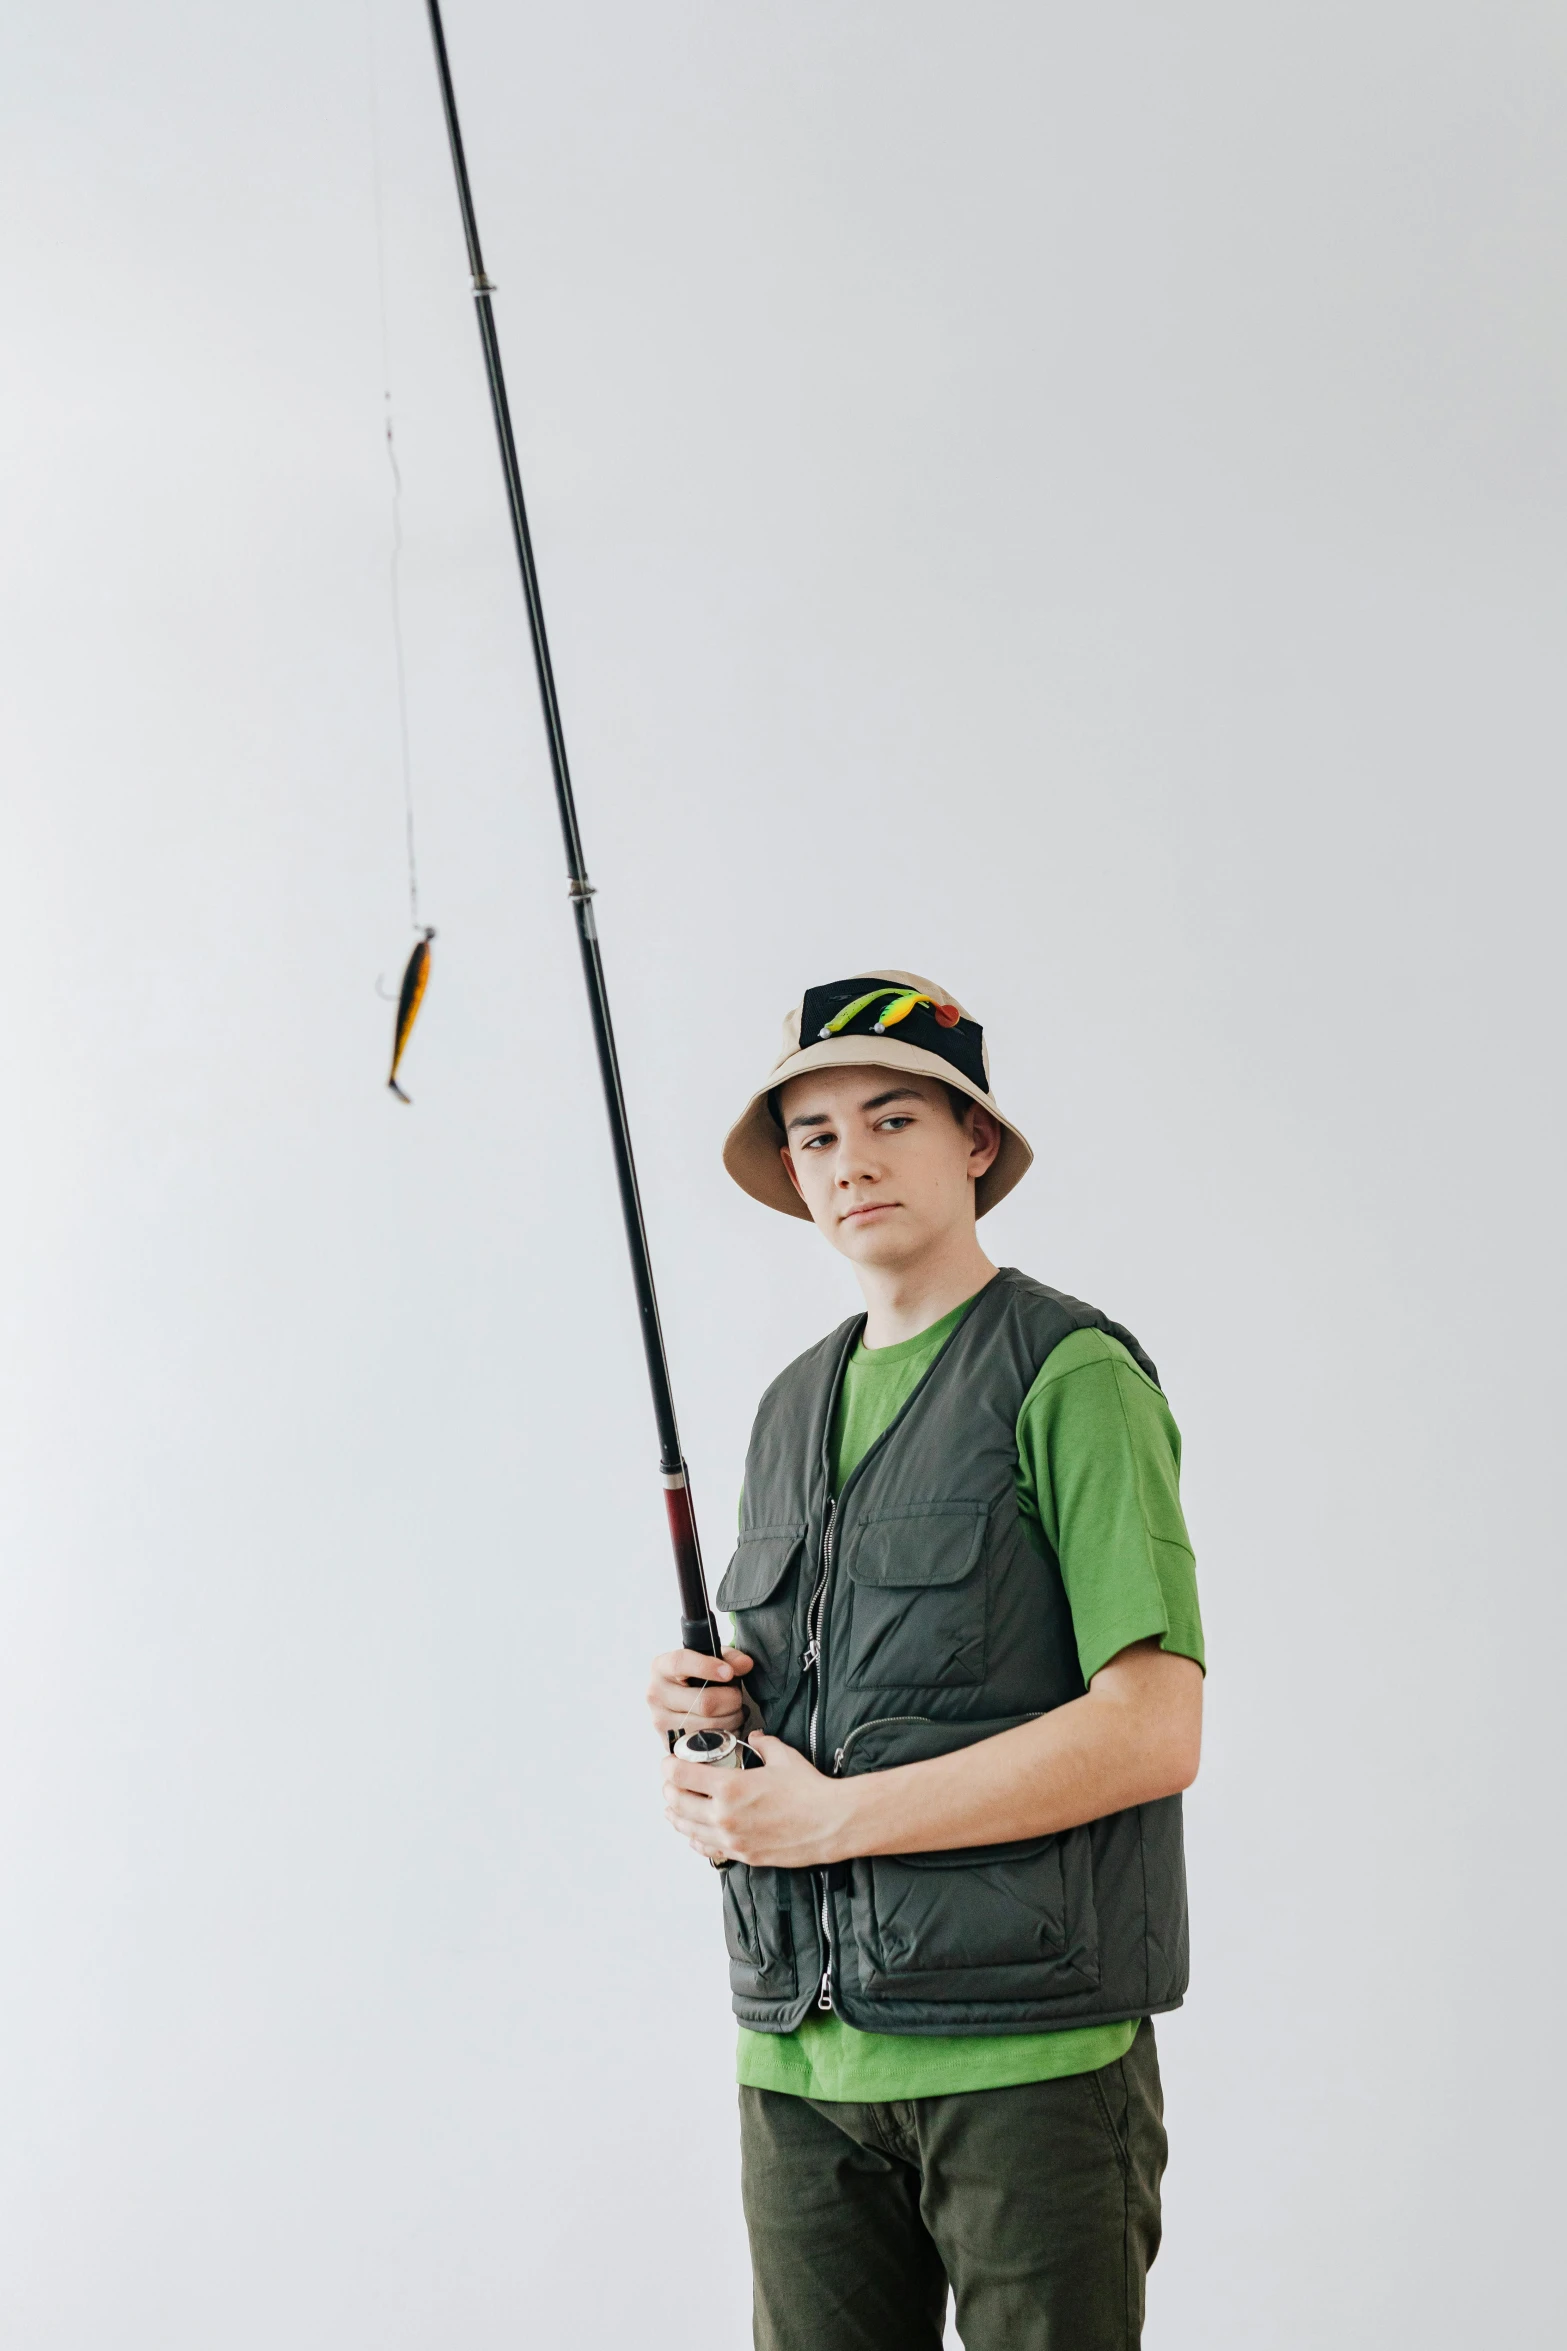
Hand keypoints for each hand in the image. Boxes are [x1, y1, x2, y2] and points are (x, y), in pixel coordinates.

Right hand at [645, 1645, 754, 1741]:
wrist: (684, 1704)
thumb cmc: (700, 1679)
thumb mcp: (712, 1661)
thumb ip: (730, 1658)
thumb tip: (745, 1664)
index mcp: (661, 1668)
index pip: (680, 1663)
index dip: (707, 1667)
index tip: (728, 1672)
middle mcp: (656, 1695)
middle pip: (704, 1702)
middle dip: (731, 1699)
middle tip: (737, 1695)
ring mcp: (662, 1723)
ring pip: (710, 1726)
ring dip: (732, 1718)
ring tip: (733, 1710)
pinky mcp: (672, 1744)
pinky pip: (709, 1744)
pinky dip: (726, 1735)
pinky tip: (727, 1726)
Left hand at [662, 1734, 856, 1868]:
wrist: (831, 1823)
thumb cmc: (809, 1789)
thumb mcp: (783, 1756)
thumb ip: (763, 1744)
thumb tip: (756, 1737)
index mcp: (729, 1787)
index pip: (681, 1776)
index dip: (669, 1767)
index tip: (668, 1762)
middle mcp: (723, 1816)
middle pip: (678, 1803)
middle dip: (669, 1790)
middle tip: (669, 1782)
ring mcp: (731, 1839)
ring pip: (688, 1829)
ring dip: (676, 1816)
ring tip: (671, 1808)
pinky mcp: (743, 1855)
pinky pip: (708, 1849)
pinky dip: (695, 1839)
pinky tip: (692, 1833)